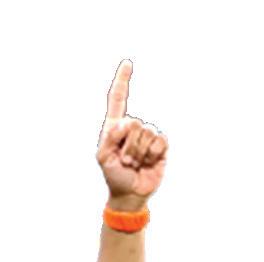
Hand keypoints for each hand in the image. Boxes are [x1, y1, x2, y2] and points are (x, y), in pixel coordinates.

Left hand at [97, 60, 167, 205]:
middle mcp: (133, 127)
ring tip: (134, 164)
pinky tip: (148, 163)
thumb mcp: (103, 157)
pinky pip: (159, 142)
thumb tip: (128, 122)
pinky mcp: (160, 146)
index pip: (118, 99)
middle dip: (128, 146)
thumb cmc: (114, 175)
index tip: (127, 64)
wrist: (130, 195)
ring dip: (138, 154)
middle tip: (125, 161)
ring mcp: (148, 135)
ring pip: (146, 134)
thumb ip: (110, 137)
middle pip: (133, 124)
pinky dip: (151, 155)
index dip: (122, 81)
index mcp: (115, 126)